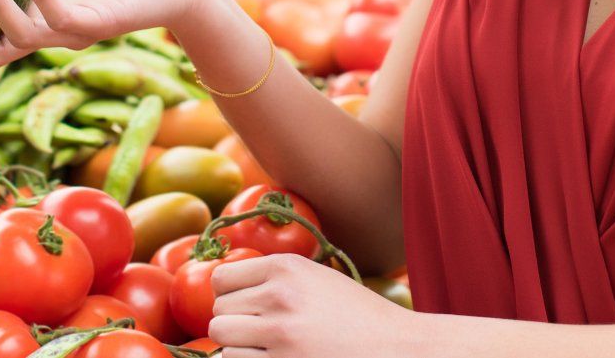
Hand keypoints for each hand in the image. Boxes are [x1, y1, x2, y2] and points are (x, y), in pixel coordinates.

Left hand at [209, 255, 422, 356]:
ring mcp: (279, 334)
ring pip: (223, 341)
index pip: (221, 279)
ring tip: (268, 348)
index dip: (229, 295)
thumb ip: (276, 277)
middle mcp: (278, 296)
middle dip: (234, 323)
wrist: (396, 347)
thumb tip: (224, 286)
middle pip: (218, 312)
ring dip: (239, 347)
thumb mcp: (317, 278)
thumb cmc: (356, 316)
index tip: (243, 305)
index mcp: (286, 267)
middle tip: (259, 331)